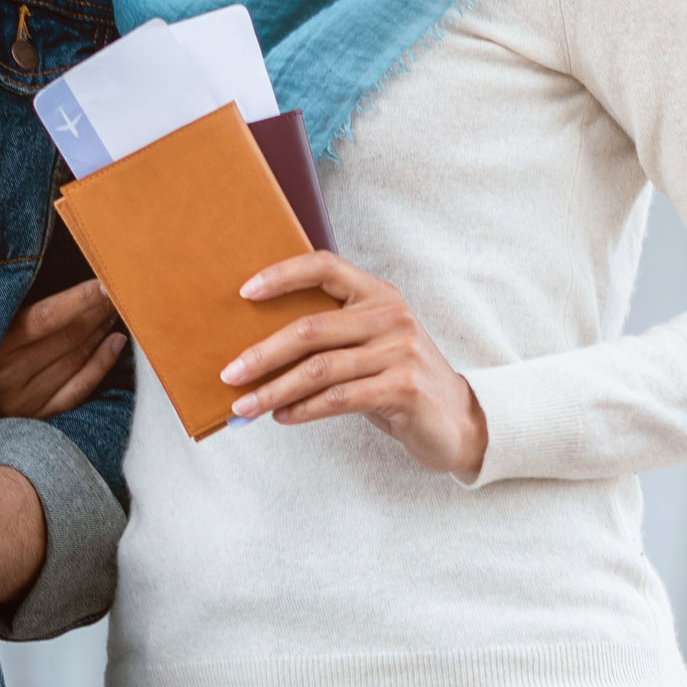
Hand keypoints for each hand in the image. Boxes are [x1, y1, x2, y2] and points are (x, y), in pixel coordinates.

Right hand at [0, 278, 125, 422]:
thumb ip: (11, 315)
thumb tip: (57, 287)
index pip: (46, 318)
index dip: (79, 299)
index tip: (104, 282)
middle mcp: (9, 375)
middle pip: (67, 337)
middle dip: (98, 310)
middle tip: (120, 290)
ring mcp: (26, 400)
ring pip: (76, 360)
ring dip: (101, 331)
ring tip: (117, 310)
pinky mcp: (38, 418)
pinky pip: (79, 389)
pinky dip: (101, 364)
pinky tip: (115, 343)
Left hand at [222, 254, 486, 476]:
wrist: (457, 420)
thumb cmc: (398, 380)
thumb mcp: (370, 345)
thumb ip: (331, 335)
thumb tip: (257, 348)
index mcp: (378, 294)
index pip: (325, 266)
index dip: (282, 274)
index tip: (243, 292)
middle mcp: (390, 316)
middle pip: (311, 328)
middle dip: (262, 353)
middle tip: (228, 372)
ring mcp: (400, 351)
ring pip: (319, 369)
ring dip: (274, 390)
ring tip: (244, 406)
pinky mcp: (403, 388)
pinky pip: (338, 398)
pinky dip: (303, 409)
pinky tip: (282, 417)